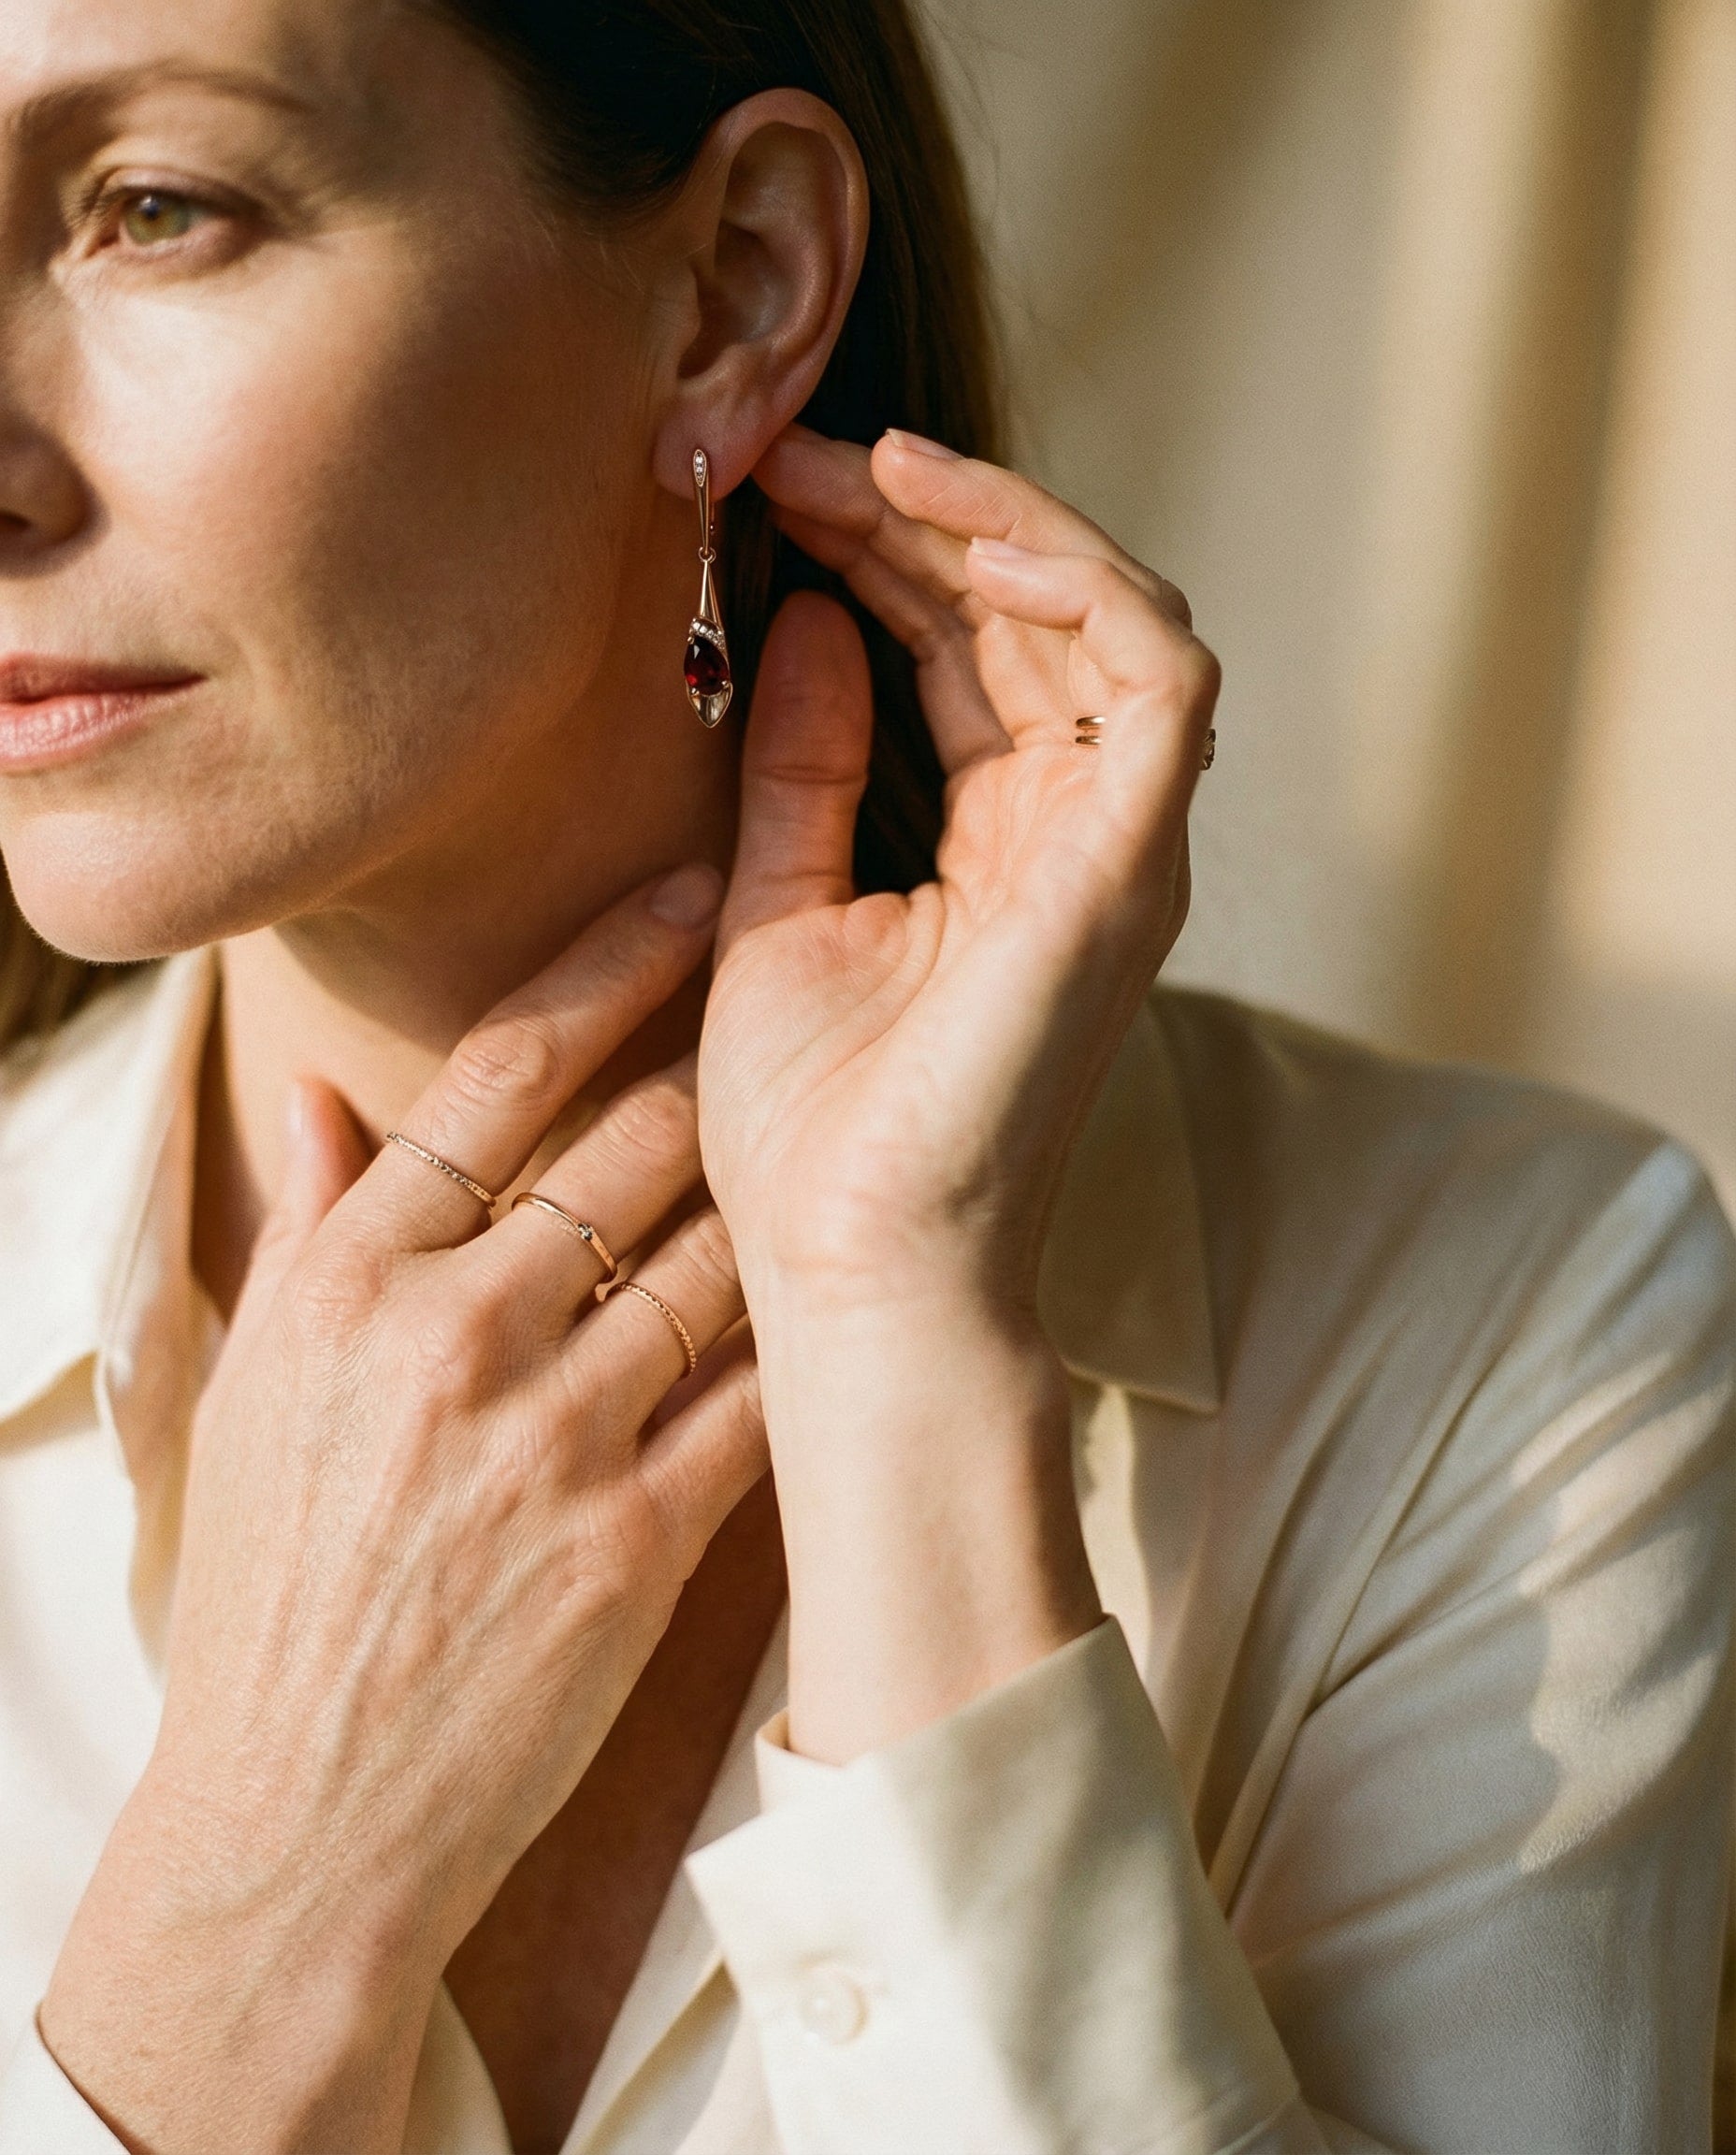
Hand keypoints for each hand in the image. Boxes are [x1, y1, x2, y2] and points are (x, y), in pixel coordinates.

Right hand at [41, 866, 763, 2154]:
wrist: (299, 1813)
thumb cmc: (273, 1590)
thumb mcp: (255, 1392)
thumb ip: (311, 1229)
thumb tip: (326, 1092)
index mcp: (349, 1281)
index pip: (500, 1067)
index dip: (611, 959)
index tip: (690, 887)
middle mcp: (451, 1338)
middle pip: (630, 1141)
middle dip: (722, 1059)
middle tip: (792, 996)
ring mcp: (551, 1439)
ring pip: (711, 1256)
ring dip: (768, 1199)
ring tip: (817, 1151)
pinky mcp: (636, 1540)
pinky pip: (753, 1397)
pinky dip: (793, 1341)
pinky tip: (832, 1300)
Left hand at [698, 428, 1217, 1760]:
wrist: (847, 1269)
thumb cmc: (808, 1127)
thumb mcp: (772, 902)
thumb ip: (801, 763)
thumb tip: (806, 617)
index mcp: (999, 843)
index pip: (964, 651)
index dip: (878, 550)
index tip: (761, 484)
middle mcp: (1078, 832)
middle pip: (1035, 616)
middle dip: (921, 516)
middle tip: (791, 446)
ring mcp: (1117, 849)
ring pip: (1111, 620)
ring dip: (996, 526)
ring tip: (869, 464)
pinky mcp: (1130, 869)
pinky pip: (1158, 681)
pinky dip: (1078, 588)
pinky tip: (960, 536)